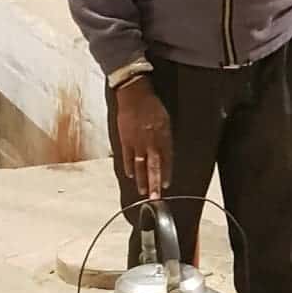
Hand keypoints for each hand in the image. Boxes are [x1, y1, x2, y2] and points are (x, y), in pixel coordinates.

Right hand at [115, 77, 172, 198]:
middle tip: (155, 197)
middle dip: (154, 183)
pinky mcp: (125, 140)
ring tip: (143, 192)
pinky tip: (131, 176)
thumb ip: (165, 138)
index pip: (166, 159)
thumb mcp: (165, 120)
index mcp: (163, 136)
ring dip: (142, 180)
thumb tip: (166, 153)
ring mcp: (137, 142)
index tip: (166, 185)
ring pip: (140, 165)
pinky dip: (129, 167)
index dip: (166, 173)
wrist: (134, 95)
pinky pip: (127, 157)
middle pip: (153, 166)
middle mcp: (151, 142)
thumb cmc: (152, 106)